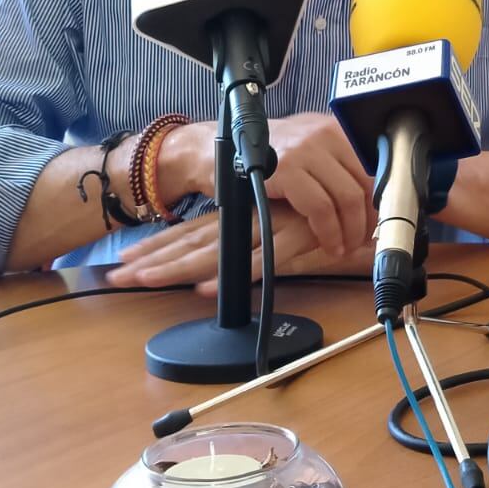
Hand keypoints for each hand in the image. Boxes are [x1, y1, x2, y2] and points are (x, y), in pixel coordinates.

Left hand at [106, 201, 322, 294]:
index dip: (160, 246)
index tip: (126, 260)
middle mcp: (251, 218)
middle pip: (194, 241)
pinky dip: (231, 276)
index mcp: (244, 214)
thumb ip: (258, 242)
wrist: (369, 198)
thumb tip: (223, 268)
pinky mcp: (294, 236)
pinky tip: (205, 289)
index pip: (193, 231)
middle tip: (119, 274)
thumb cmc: (326, 214)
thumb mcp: (283, 228)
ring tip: (145, 279)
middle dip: (155, 259)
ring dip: (179, 267)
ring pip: (217, 250)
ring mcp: (270, 226)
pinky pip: (258, 261)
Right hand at [161, 112, 372, 259]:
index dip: (379, 199)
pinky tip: (328, 243)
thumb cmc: (257, 155)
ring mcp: (306, 150)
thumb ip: (333, 165)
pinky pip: (321, 208)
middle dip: (368, 219)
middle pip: (366, 182)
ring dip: (350, 230)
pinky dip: (329, 232)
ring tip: (344, 246)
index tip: (377, 222)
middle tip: (363, 240)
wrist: (210, 149)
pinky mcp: (287, 170)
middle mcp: (324, 134)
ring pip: (348, 197)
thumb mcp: (303, 148)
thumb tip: (368, 197)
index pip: (373, 165)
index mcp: (333, 128)